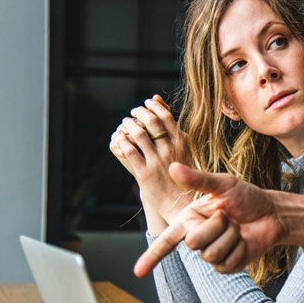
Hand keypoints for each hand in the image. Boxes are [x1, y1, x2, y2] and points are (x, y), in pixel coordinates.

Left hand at [108, 95, 192, 219]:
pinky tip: (120, 137)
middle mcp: (170, 150)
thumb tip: (158, 100)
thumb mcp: (183, 148)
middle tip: (133, 111)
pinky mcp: (144, 173)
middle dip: (139, 112)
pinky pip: (129, 151)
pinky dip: (122, 140)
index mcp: (182, 142)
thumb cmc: (182, 173)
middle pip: (151, 122)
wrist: (181, 202)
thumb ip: (172, 127)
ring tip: (125, 122)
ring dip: (129, 124)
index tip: (146, 103)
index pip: (166, 116)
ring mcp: (157, 161)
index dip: (154, 106)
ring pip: (139, 134)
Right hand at [134, 162, 285, 276]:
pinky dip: (239, 249)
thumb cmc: (247, 197)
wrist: (272, 213)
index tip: (137, 272)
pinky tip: (244, 240)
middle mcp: (197, 237)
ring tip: (237, 227)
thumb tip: (173, 167)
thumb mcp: (224, 184)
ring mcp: (212, 253)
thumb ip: (198, 179)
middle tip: (228, 216)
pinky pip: (226, 263)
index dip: (151, 256)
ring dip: (230, 237)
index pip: (167, 240)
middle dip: (216, 226)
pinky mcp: (227, 265)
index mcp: (190, 219)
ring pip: (211, 254)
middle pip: (193, 242)